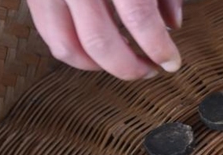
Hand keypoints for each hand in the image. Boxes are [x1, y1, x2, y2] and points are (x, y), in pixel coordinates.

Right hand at [27, 0, 182, 79]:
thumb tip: (172, 24)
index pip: (138, 18)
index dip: (158, 47)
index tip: (171, 61)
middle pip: (99, 42)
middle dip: (129, 66)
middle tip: (150, 69)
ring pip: (67, 47)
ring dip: (100, 66)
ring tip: (126, 62)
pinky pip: (50, 34)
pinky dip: (76, 51)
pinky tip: (97, 50)